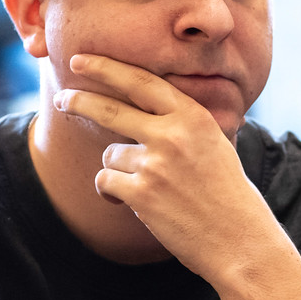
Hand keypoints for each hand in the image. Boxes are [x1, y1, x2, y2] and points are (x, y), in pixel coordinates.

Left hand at [52, 53, 287, 286]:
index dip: (107, 68)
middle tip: (62, 98)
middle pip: (111, 109)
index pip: (142, 82)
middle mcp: (173, 134)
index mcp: (193, 117)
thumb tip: (151, 105)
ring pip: (110, 155)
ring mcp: (155, 163)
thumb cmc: (228, 195)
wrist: (239, 239)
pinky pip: (105, 182)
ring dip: (119, 170)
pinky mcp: (141, 193)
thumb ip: (186, 124)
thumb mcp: (216, 144)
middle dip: (79, 100)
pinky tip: (131, 202)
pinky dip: (111, 193)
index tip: (81, 59)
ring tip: (149, 188)